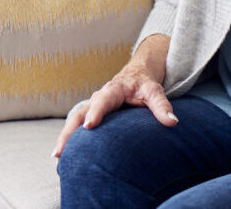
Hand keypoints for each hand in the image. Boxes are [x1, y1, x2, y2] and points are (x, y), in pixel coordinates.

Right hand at [52, 34, 174, 157]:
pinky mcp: (91, 114)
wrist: (136, 75)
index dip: (96, 112)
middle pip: (80, 112)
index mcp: (114, 89)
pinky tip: (62, 155)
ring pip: (74, 120)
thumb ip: (162, 106)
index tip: (90, 125)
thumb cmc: (144, 85)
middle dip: (70, 131)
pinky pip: (76, 126)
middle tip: (62, 149)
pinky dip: (69, 138)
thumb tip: (172, 122)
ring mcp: (92, 106)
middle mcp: (99, 97)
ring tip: (57, 156)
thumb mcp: (155, 91)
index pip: (104, 100)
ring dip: (65, 137)